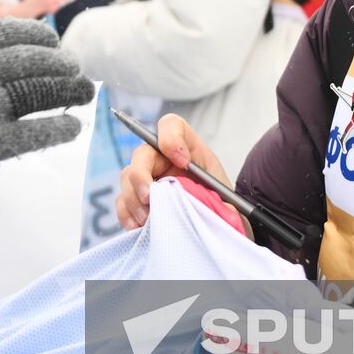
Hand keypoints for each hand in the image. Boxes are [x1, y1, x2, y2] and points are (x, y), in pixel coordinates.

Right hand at [0, 18, 94, 204]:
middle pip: (33, 59)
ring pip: (41, 89)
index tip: (52, 42)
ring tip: (84, 92)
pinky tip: (72, 128)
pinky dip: (60, 129)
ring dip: (69, 89)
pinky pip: (37, 131)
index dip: (37, 35)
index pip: (8, 32)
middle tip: (75, 70)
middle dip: (60, 63)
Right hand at [115, 114, 229, 229]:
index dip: (172, 139)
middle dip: (141, 174)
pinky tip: (138, 226)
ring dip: (133, 197)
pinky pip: (123, 201)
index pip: (172, 126)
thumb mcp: (230, 200)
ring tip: (147, 219)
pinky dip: (127, 213)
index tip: (184, 163)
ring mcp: (150, 179)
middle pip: (142, 153)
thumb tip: (216, 209)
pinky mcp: (140, 200)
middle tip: (149, 197)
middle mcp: (165, 160)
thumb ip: (222, 201)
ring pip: (128, 177)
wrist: (219, 226)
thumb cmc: (224, 208)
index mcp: (189, 150)